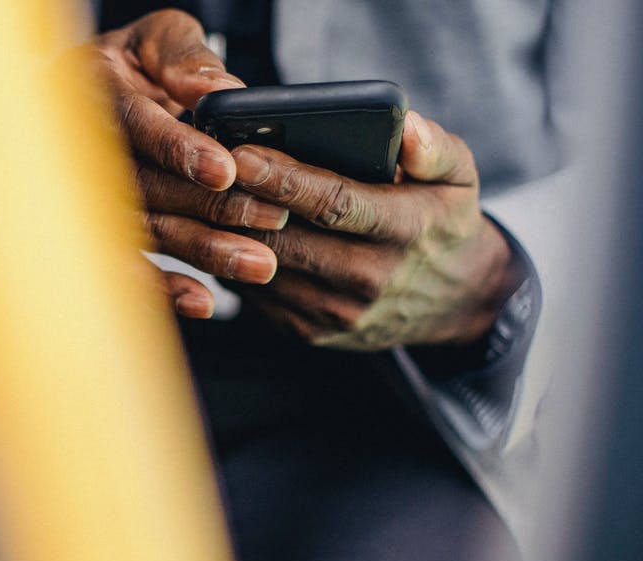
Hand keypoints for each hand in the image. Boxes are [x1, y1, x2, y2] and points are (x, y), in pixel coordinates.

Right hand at [91, 9, 287, 318]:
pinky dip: (163, 289)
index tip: (224, 170)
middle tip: (269, 218)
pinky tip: (203, 301)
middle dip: (209, 208)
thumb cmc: (126, 63)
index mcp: (95, 93)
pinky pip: (126, 264)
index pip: (134, 125)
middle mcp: (84, 150)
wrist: (75, 94)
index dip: (177, 148)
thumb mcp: (154, 37)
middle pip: (145, 188)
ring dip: (200, 252)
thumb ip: (184, 56)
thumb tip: (220, 89)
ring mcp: (87, 196)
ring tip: (257, 263)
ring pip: (144, 231)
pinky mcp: (97, 231)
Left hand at [230, 111, 523, 349]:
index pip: (334, 203)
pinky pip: (258, 295)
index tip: (241, 153)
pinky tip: (215, 230)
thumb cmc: (443, 220)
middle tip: (202, 169)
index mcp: (405, 230)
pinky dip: (234, 261)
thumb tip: (408, 129)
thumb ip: (436, 149)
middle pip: (287, 237)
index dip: (284, 180)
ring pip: (265, 267)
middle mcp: (370, 277)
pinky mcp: (312, 332)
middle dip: (240, 203)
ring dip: (228, 233)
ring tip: (199, 194)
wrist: (455, 299)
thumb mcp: (460, 177)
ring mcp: (338, 312)